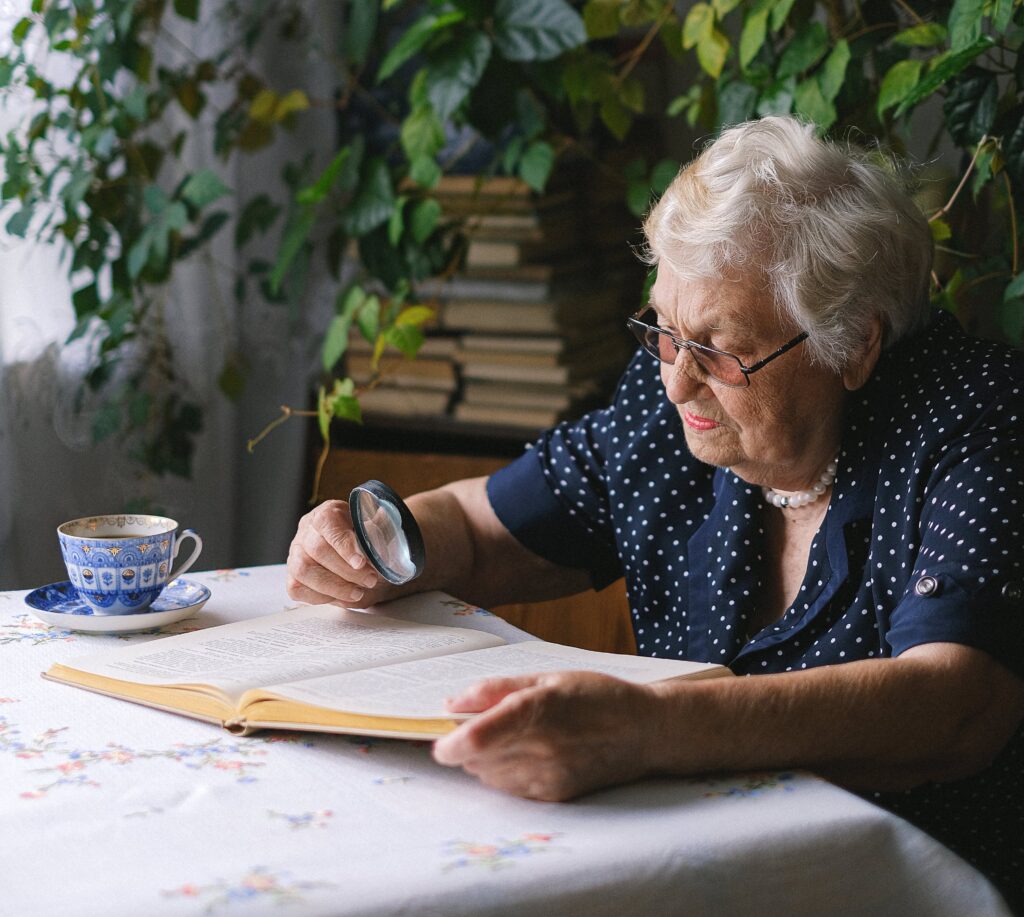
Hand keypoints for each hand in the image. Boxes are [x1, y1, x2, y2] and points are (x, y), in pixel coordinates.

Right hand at [286, 499, 385, 606]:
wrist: (365, 564)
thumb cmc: (368, 545)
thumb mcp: (378, 535)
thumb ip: (377, 532)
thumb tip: (380, 526)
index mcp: (328, 513)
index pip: (327, 522)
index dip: (343, 543)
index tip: (361, 562)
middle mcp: (307, 530)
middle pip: (317, 549)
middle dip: (346, 570)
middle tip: (369, 580)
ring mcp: (296, 553)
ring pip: (303, 570)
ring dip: (334, 586)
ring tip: (358, 593)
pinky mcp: (293, 576)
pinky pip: (297, 588)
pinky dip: (321, 597)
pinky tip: (341, 597)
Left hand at [432, 671, 660, 800]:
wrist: (644, 731)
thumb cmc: (595, 695)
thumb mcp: (546, 677)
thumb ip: (495, 690)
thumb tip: (451, 704)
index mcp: (536, 710)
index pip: (475, 740)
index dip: (448, 745)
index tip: (440, 740)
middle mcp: (541, 747)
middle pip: (476, 760)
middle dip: (468, 745)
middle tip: (484, 724)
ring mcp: (549, 775)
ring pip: (489, 776)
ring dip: (486, 760)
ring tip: (514, 737)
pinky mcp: (555, 795)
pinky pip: (511, 789)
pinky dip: (506, 774)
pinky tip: (528, 754)